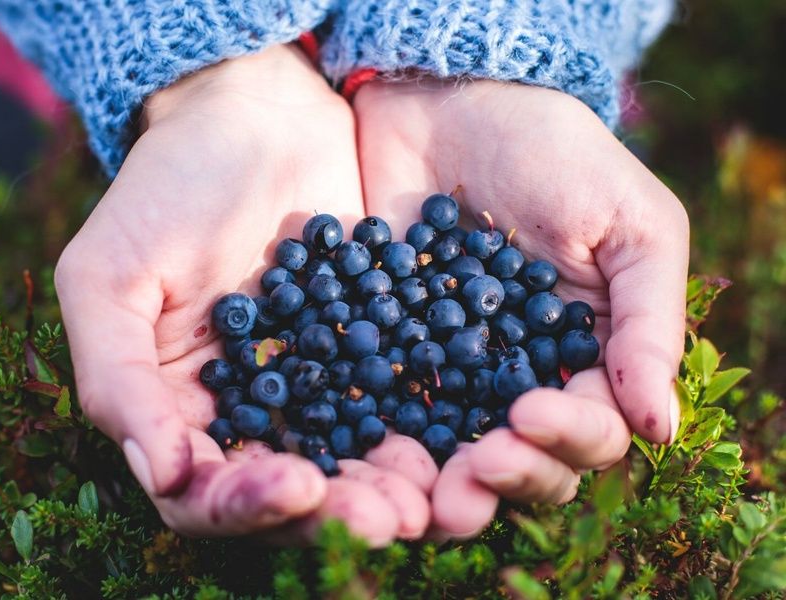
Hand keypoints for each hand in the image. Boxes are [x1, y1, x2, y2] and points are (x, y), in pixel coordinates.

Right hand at [54, 46, 432, 544]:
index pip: (202, 491)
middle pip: (287, 491)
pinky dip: (420, 428)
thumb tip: (164, 480)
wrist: (257, 116)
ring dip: (385, 486)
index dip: (245, 505)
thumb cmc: (168, 187)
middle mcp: (247, 409)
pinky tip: (452, 440)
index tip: (298, 486)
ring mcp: (313, 380)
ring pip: (348, 458)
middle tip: (389, 519)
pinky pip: (394, 400)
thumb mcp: (109, 276)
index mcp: (177, 408)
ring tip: (427, 497)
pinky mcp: (368, 346)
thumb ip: (118, 379)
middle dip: (335, 511)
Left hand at [354, 80, 688, 536]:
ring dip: (441, 484)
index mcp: (587, 355)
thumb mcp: (630, 226)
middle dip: (505, 477)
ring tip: (422, 499)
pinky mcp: (387, 346)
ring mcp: (449, 366)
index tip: (527, 413)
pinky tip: (361, 452)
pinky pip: (384, 404)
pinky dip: (378, 438)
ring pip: (452, 452)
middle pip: (523, 458)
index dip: (566, 437)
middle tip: (471, 475)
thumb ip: (647, 323)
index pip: (590, 428)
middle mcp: (520, 374)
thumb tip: (661, 431)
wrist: (451, 100)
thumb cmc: (556, 154)